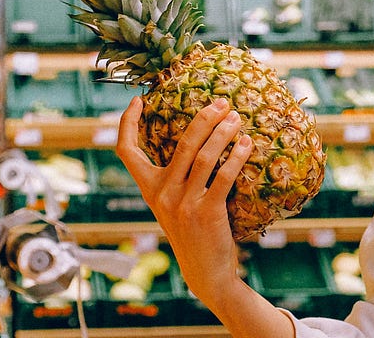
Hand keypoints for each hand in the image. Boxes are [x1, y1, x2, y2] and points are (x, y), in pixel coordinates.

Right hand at [116, 96, 254, 299]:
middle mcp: (162, 194)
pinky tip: (247, 145)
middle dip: (204, 118)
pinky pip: (223, 176)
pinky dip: (236, 156)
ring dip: (223, 132)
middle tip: (222, 103)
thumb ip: (176, 180)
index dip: (126, 123)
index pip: (126, 152)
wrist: (205, 272)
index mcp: (150, 190)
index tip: (136, 101)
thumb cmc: (193, 233)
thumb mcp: (174, 206)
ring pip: (203, 156)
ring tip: (237, 118)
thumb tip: (196, 141)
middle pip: (181, 143)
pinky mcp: (206, 212)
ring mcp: (183, 204)